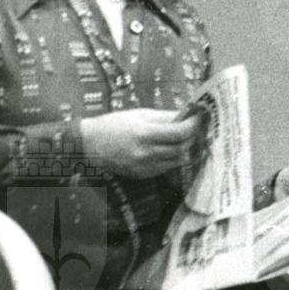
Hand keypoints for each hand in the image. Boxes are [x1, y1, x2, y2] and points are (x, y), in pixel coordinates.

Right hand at [80, 108, 205, 178]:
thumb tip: (187, 115)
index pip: (180, 132)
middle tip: (194, 128)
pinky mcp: (143, 175)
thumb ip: (164, 117)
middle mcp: (145, 153)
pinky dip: (173, 158)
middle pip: (182, 148)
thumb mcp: (139, 115)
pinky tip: (170, 149)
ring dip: (185, 149)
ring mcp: (144, 167)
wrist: (88, 144)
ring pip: (178, 160)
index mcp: (144, 133)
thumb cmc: (114, 124)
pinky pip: (167, 167)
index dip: (194, 125)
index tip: (200, 117)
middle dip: (192, 137)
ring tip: (184, 139)